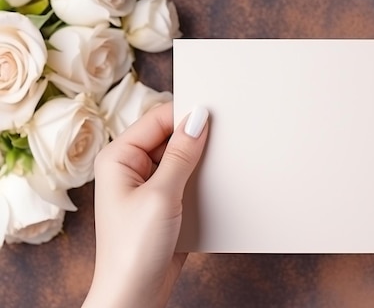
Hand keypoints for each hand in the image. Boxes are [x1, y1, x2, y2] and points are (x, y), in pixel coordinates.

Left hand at [83, 102, 208, 307]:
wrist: (135, 294)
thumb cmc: (134, 249)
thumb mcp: (161, 195)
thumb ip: (181, 155)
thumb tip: (198, 119)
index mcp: (118, 157)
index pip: (157, 119)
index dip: (185, 114)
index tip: (217, 113)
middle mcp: (131, 167)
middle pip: (169, 137)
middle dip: (196, 138)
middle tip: (226, 137)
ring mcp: (147, 186)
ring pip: (180, 158)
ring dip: (201, 160)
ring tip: (224, 162)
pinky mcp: (163, 202)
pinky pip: (185, 179)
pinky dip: (201, 179)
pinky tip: (218, 183)